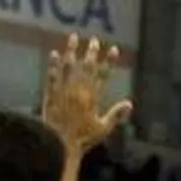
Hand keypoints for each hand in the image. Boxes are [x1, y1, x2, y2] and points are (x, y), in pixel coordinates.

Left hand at [42, 33, 131, 152]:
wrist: (58, 142)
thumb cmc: (82, 138)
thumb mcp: (103, 129)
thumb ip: (115, 115)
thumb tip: (129, 103)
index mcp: (93, 98)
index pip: (103, 75)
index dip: (109, 61)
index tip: (113, 49)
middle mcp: (79, 90)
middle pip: (86, 67)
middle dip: (91, 52)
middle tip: (94, 39)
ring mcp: (64, 90)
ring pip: (69, 67)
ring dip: (71, 51)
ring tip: (73, 37)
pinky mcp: (51, 94)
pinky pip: (52, 76)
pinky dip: (53, 65)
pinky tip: (53, 54)